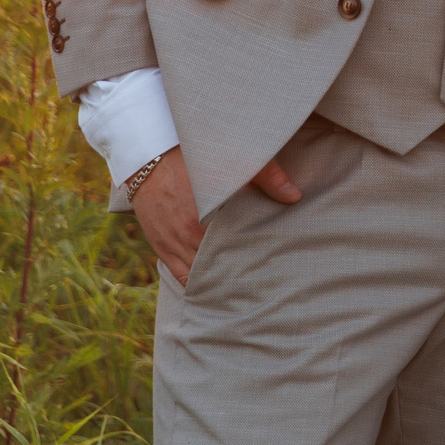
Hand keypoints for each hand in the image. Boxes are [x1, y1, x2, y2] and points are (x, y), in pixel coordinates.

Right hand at [131, 147, 300, 286]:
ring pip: (196, 277)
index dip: (249, 265)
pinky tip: (212, 285)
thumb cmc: (193, 157)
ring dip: (215, 281)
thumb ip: (267, 177)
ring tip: (238, 289)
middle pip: (215, 270)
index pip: (231, 254)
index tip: (267, 271)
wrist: (150, 156)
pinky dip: (195, 281)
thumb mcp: (231, 161)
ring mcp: (170, 245)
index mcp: (202, 222)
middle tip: (258, 284)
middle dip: (235, 277)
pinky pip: (179, 274)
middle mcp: (184, 239)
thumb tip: (295, 196)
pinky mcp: (160, 246)